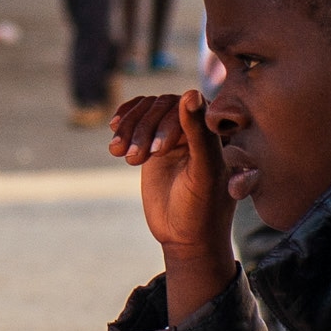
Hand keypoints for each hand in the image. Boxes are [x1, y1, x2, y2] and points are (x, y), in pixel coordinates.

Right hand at [109, 90, 237, 268]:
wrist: (184, 238)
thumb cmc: (203, 209)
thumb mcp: (203, 173)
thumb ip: (199, 134)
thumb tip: (190, 92)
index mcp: (217, 131)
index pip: (189, 106)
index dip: (169, 123)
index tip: (158, 153)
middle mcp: (197, 128)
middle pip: (163, 106)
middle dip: (145, 130)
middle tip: (134, 160)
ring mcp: (174, 135)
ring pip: (148, 111)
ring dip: (130, 128)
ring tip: (118, 153)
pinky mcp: (155, 144)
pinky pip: (138, 120)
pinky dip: (124, 124)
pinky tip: (114, 132)